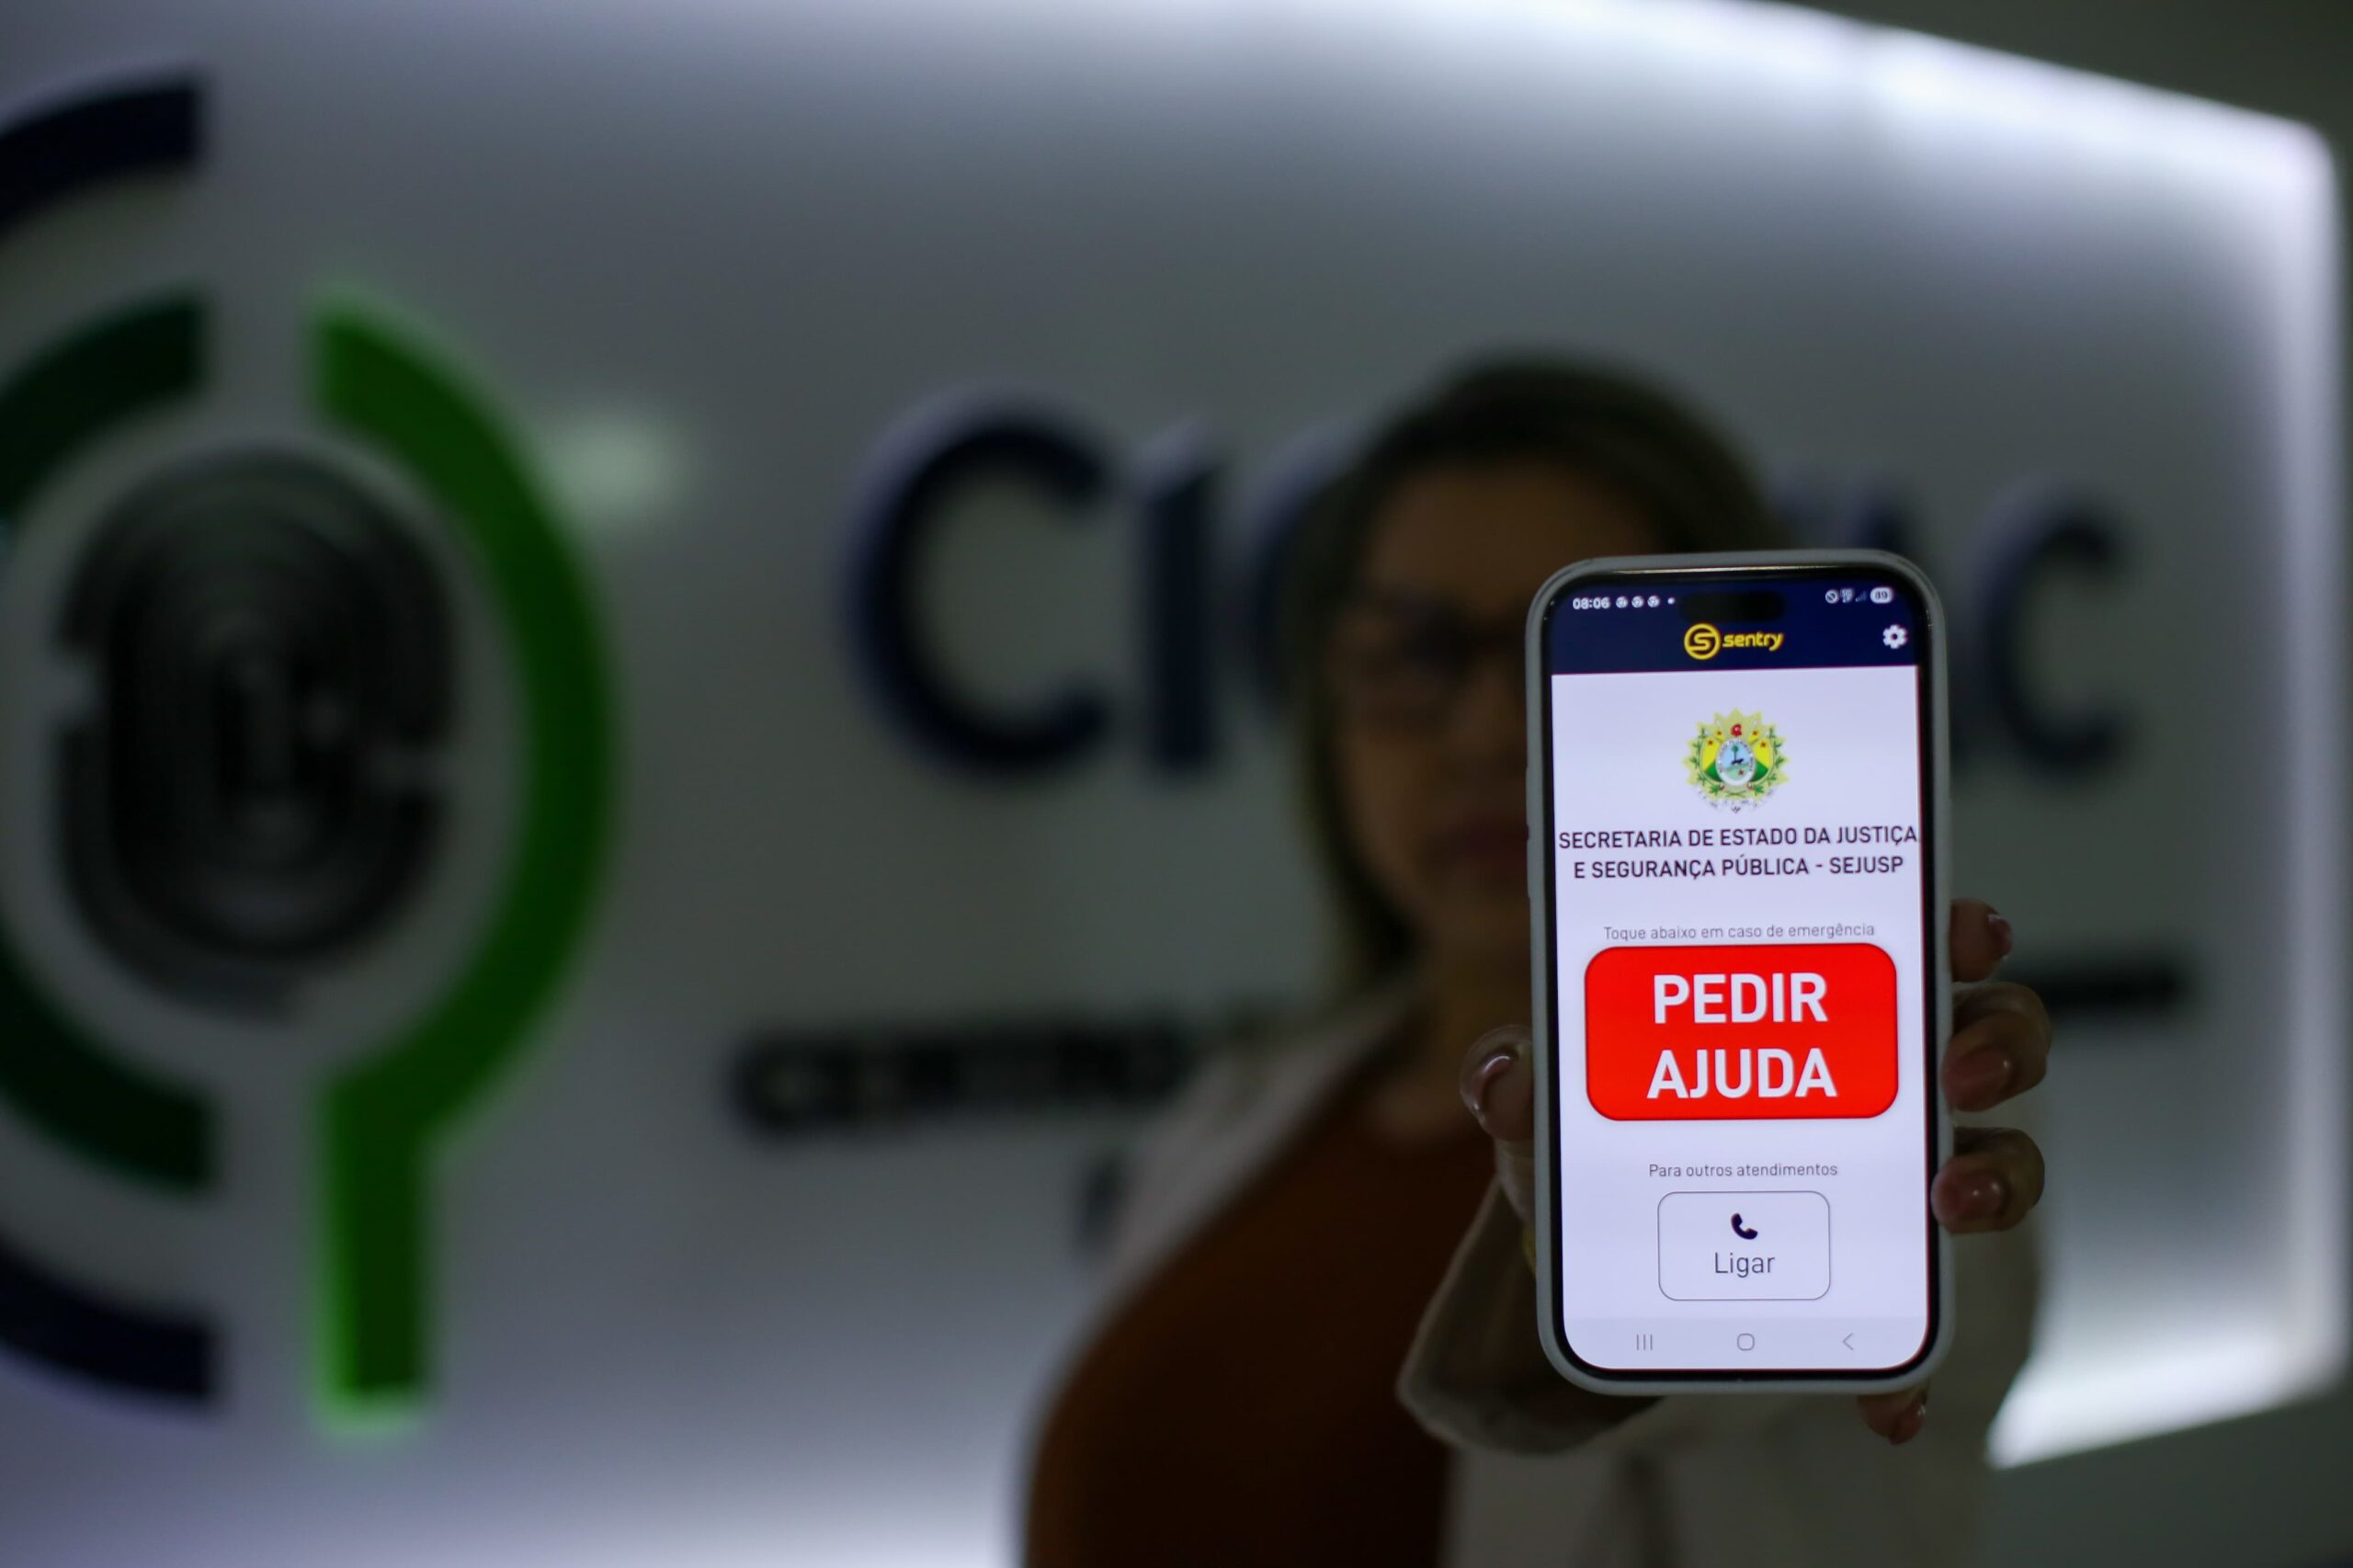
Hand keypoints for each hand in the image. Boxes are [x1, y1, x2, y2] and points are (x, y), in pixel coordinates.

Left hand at [1457, 898, 2046, 1445]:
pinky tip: (1888, 1407)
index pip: (1914, 937)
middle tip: (1956, 1070)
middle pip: (1994, 1032)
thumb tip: (1506, 1083)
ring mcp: (1898, 1174)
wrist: (1592, 1253)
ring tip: (1944, 1202)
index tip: (1959, 934)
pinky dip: (1910, 1369)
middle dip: (1999, 1041)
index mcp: (1817, 996)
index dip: (1957, 928)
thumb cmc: (1594, 1133)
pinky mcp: (1885, 1279)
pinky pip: (1924, 1324)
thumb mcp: (1551, 1095)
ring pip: (2001, 1157)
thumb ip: (1518, 1075)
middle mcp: (1882, 1073)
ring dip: (1996, 1178)